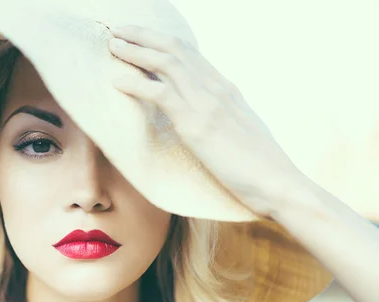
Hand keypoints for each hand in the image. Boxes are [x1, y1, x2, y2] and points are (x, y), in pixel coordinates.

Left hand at [107, 25, 310, 217]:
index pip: (190, 54)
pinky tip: (116, 81)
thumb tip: (207, 117)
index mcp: (226, 88)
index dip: (162, 42)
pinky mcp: (197, 124)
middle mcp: (216, 88)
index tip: (141, 37)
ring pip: (166, 63)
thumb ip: (222, 116)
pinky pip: (160, 94)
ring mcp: (207, 103)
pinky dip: (136, 84)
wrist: (277, 183)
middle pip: (175, 49)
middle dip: (144, 36)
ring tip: (113, 44)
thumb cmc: (259, 165)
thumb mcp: (240, 130)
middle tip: (119, 29)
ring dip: (136, 51)